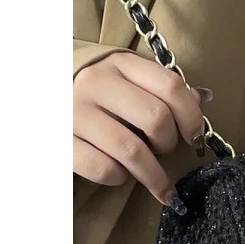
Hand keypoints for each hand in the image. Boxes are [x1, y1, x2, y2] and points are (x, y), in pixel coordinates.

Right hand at [73, 53, 208, 210]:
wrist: (41, 92)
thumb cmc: (98, 91)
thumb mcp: (129, 78)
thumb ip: (163, 88)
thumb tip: (203, 98)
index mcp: (121, 63)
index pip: (171, 86)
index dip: (192, 116)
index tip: (195, 136)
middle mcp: (96, 82)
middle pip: (156, 119)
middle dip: (170, 143)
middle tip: (166, 149)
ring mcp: (74, 111)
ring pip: (132, 150)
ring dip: (152, 173)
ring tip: (157, 180)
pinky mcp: (59, 141)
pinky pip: (104, 169)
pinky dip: (120, 178)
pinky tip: (121, 175)